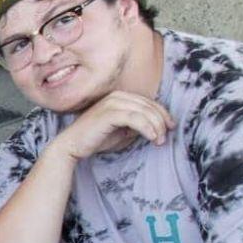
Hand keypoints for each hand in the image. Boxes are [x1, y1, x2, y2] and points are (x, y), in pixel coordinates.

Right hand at [53, 92, 175, 161]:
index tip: (170, 128)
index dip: (163, 114)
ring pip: (145, 111)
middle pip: (149, 106)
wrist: (72, 145)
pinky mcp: (109, 113)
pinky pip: (136, 118)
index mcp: (119, 97)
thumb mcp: (122, 131)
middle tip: (165, 138)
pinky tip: (152, 138)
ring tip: (159, 141)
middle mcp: (117, 96)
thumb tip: (155, 126)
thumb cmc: (95, 139)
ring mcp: (112, 103)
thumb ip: (137, 125)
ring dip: (156, 127)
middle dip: (162, 122)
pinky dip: (147, 128)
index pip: (148, 102)